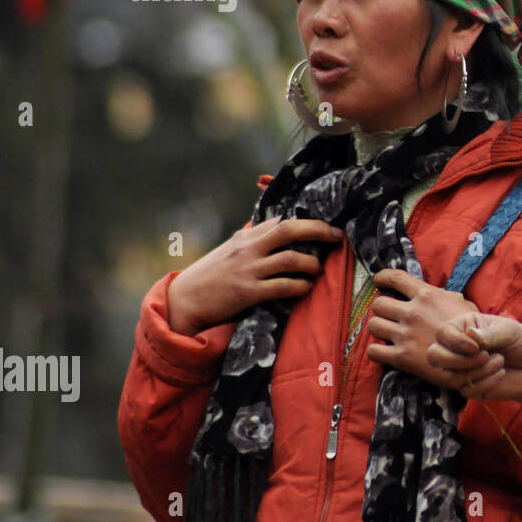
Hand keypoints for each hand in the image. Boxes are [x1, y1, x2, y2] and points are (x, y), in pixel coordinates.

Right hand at [167, 216, 343, 335]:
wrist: (184, 301)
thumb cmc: (210, 276)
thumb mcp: (230, 252)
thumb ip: (252, 241)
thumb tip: (275, 231)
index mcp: (245, 237)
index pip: (280, 221)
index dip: (306, 221)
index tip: (325, 226)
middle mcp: (248, 249)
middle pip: (289, 230)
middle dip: (317, 230)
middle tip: (337, 236)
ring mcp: (248, 270)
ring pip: (290, 259)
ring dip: (311, 264)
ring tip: (318, 269)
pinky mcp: (247, 292)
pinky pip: (282, 287)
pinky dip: (299, 287)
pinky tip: (305, 288)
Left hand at [365, 270, 478, 384]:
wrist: (477, 358)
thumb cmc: (472, 331)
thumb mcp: (463, 305)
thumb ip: (446, 296)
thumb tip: (439, 292)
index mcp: (427, 296)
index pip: (396, 278)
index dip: (383, 277)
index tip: (378, 280)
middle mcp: (413, 313)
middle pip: (379, 304)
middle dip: (382, 308)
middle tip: (388, 314)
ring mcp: (406, 335)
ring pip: (373, 325)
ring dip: (378, 328)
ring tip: (386, 332)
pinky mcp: (402, 357)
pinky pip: (374, 351)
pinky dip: (376, 351)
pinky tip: (383, 351)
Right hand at [425, 314, 521, 405]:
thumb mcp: (511, 331)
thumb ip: (490, 333)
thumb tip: (470, 334)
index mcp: (464, 328)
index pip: (442, 333)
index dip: (455, 341)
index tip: (477, 346)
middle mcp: (457, 348)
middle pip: (434, 355)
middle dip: (458, 359)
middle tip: (484, 356)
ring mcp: (460, 369)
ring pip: (450, 376)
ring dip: (478, 371)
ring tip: (500, 362)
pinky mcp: (468, 388)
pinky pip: (465, 389)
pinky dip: (486, 382)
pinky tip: (501, 374)